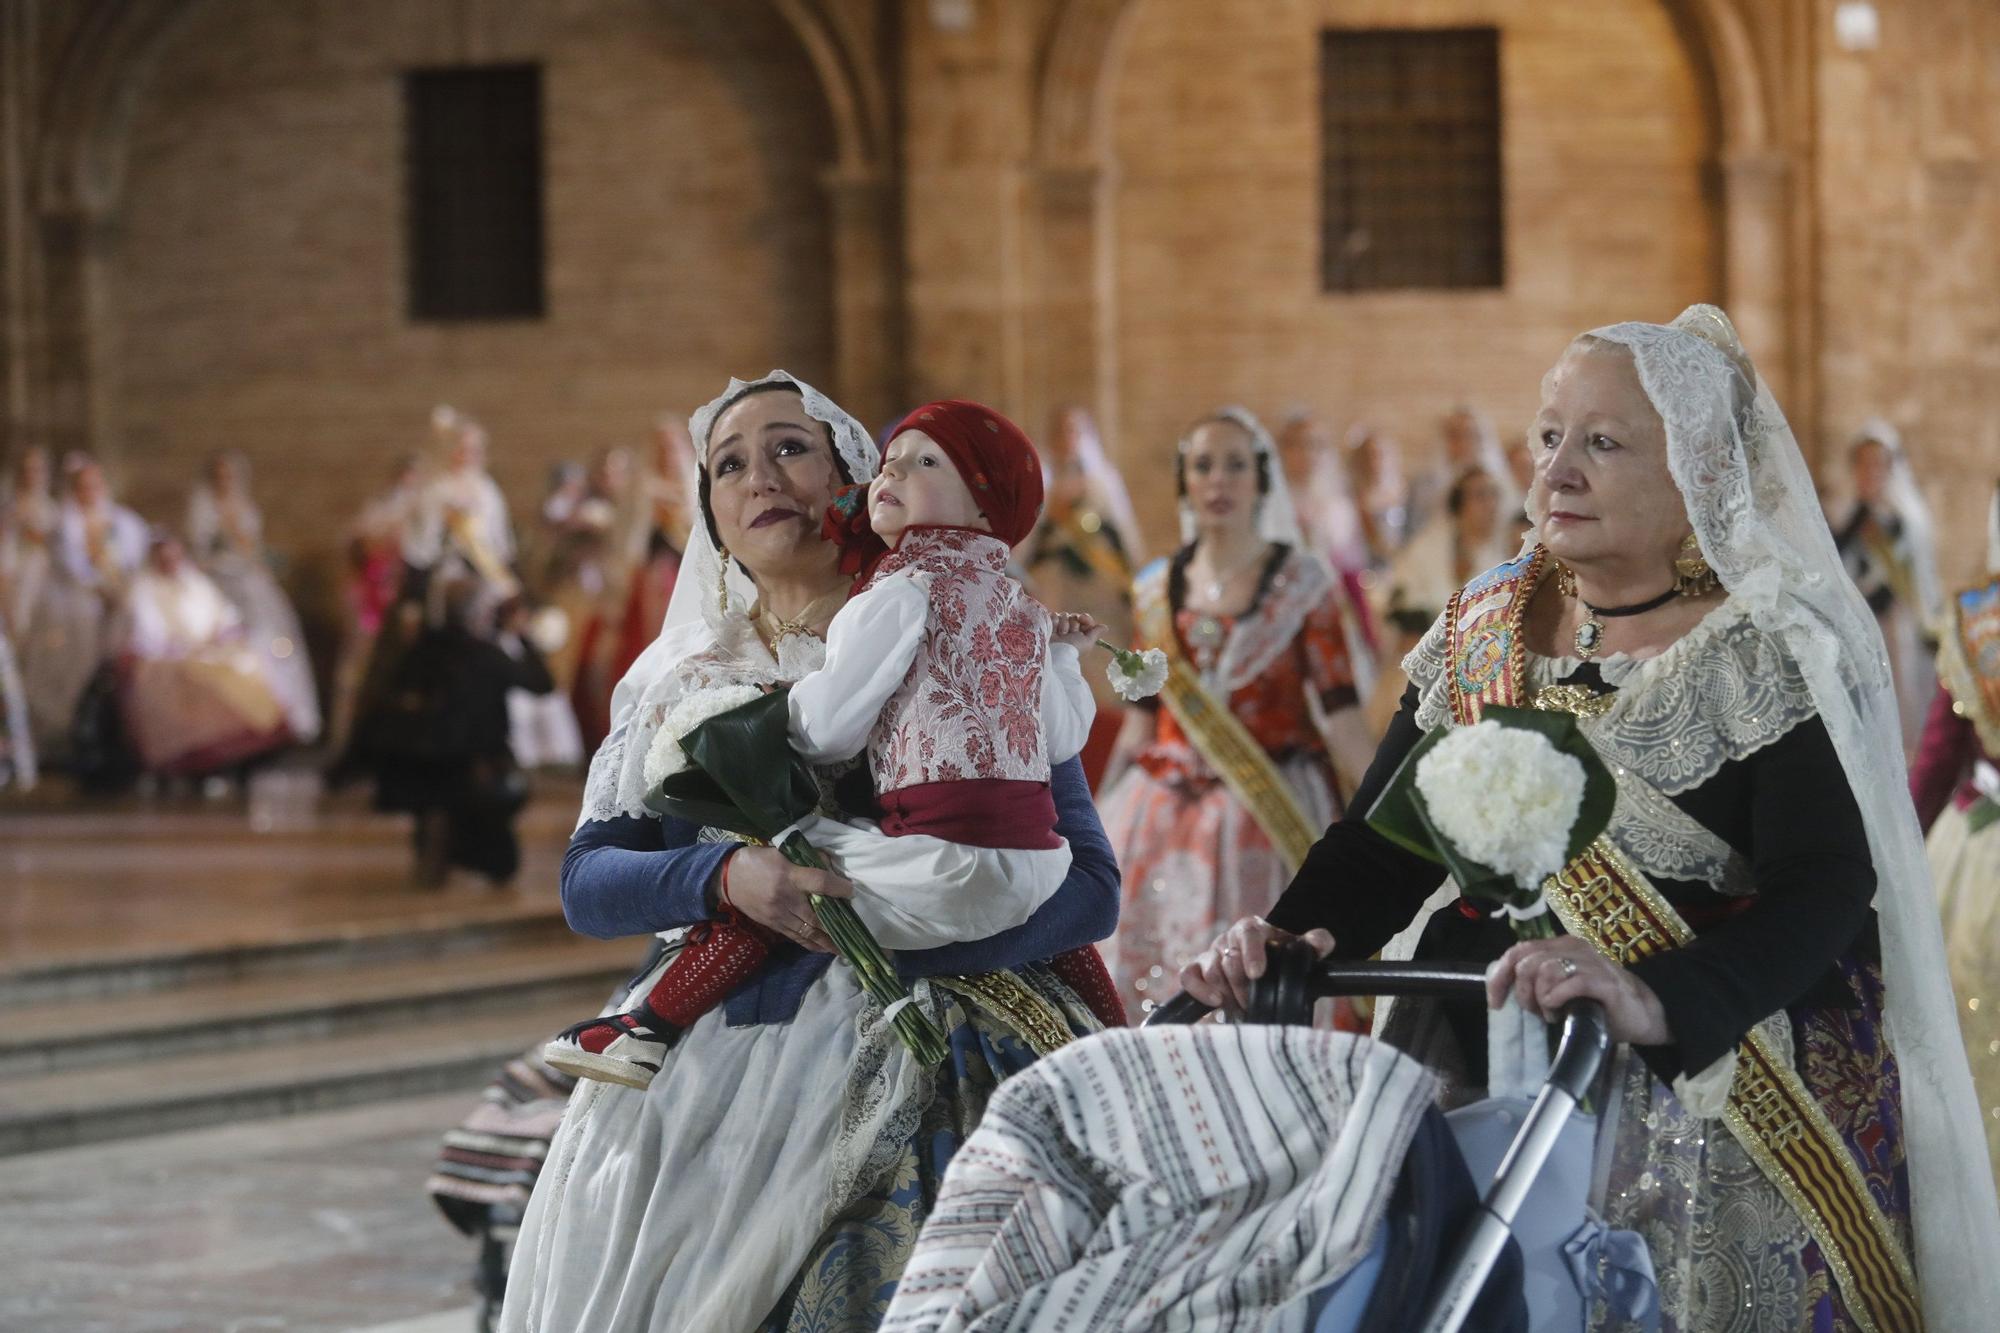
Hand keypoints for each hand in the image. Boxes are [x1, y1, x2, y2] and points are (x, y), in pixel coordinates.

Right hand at [718, 847, 851, 952]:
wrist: (727, 879)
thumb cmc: (756, 861)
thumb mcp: (780, 851)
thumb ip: (806, 857)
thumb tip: (829, 865)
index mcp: (788, 875)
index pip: (819, 883)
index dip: (838, 888)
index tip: (851, 891)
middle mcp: (786, 898)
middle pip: (816, 915)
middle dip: (837, 925)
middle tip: (855, 931)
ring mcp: (779, 915)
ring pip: (807, 931)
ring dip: (827, 941)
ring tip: (844, 948)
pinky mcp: (773, 925)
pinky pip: (796, 938)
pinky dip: (811, 944)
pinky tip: (824, 948)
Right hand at [1052, 611, 1102, 650]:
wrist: (1056, 652)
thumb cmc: (1073, 648)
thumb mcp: (1087, 642)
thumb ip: (1095, 633)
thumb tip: (1105, 627)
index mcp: (1080, 633)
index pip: (1084, 618)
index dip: (1084, 618)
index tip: (1082, 619)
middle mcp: (1069, 629)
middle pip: (1074, 616)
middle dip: (1072, 624)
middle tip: (1069, 634)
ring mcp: (1058, 627)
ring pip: (1063, 615)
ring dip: (1063, 625)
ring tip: (1061, 634)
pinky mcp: (1048, 625)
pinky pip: (1053, 615)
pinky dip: (1054, 622)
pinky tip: (1053, 630)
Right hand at [1180, 915, 1335, 1012]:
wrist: (1264, 967)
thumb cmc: (1282, 958)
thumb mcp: (1301, 949)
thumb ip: (1317, 943)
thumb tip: (1320, 944)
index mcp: (1253, 929)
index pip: (1248, 933)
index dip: (1252, 953)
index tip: (1258, 974)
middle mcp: (1229, 939)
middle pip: (1229, 960)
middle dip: (1242, 986)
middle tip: (1254, 1004)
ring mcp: (1211, 954)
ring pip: (1211, 971)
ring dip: (1227, 993)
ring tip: (1242, 1008)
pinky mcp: (1197, 969)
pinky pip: (1188, 976)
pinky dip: (1198, 989)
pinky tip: (1215, 1002)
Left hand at [1485, 937, 1670, 1044]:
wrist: (1643, 1012)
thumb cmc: (1597, 1001)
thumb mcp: (1560, 987)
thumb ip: (1536, 981)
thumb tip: (1503, 988)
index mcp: (1559, 946)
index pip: (1517, 951)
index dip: (1499, 977)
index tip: (1496, 1003)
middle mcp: (1574, 948)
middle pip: (1527, 963)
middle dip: (1522, 993)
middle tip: (1536, 1012)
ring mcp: (1591, 963)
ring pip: (1545, 971)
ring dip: (1540, 999)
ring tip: (1551, 1014)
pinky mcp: (1605, 982)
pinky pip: (1571, 984)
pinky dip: (1556, 999)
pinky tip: (1559, 1011)